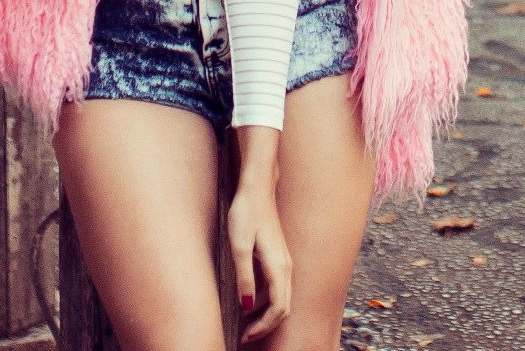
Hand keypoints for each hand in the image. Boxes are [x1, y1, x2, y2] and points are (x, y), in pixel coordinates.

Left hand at [226, 182, 290, 342]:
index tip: (245, 337)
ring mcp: (284, 261)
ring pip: (281, 297)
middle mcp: (286, 267)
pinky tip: (248, 299)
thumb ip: (244, 277)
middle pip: (283, 307)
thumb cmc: (246, 214)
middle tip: (244, 337)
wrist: (257, 188)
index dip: (262, 327)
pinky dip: (265, 300)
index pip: (278, 308)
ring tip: (245, 323)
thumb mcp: (238, 247)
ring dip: (265, 314)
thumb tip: (245, 307)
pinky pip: (276, 287)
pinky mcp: (277, 256)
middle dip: (265, 326)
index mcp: (278, 268)